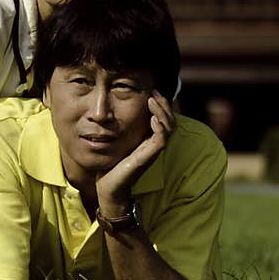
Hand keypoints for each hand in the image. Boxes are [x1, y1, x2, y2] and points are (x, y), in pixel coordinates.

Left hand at [95, 91, 174, 208]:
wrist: (108, 188)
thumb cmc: (110, 166)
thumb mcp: (116, 143)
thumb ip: (118, 129)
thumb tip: (109, 112)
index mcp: (147, 140)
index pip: (163, 118)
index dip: (161, 104)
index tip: (152, 91)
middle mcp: (153, 145)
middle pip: (170, 120)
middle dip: (164, 104)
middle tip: (155, 91)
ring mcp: (152, 152)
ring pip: (169, 128)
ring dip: (162, 112)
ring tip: (153, 100)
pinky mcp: (148, 158)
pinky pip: (161, 140)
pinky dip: (160, 128)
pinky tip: (152, 118)